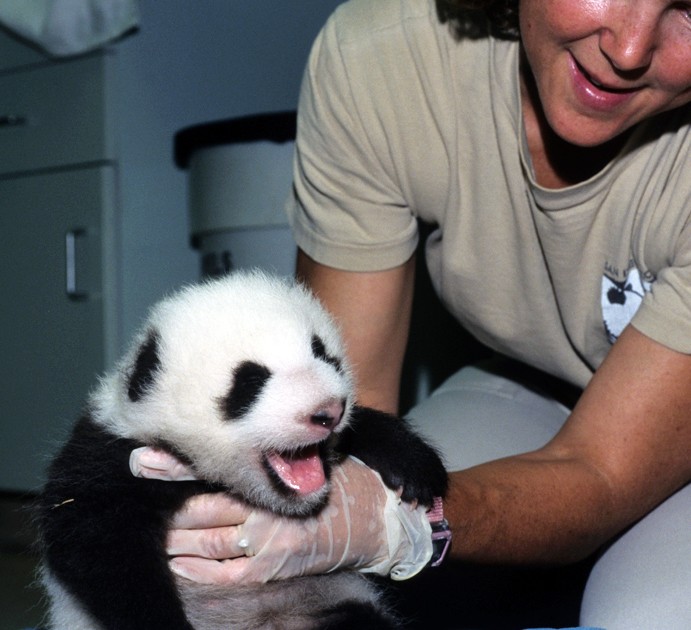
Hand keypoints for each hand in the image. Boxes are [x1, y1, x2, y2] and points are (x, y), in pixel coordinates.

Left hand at [131, 449, 431, 582]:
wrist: (374, 519)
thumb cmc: (342, 479)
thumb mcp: (308, 456)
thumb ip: (268, 455)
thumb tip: (227, 444)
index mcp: (276, 478)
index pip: (215, 471)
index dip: (176, 465)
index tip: (143, 457)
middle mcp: (267, 512)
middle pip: (199, 508)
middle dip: (164, 500)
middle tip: (138, 481)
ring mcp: (267, 545)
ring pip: (204, 543)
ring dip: (172, 536)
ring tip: (150, 525)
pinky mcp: (271, 570)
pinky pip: (221, 575)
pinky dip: (194, 569)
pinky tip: (176, 560)